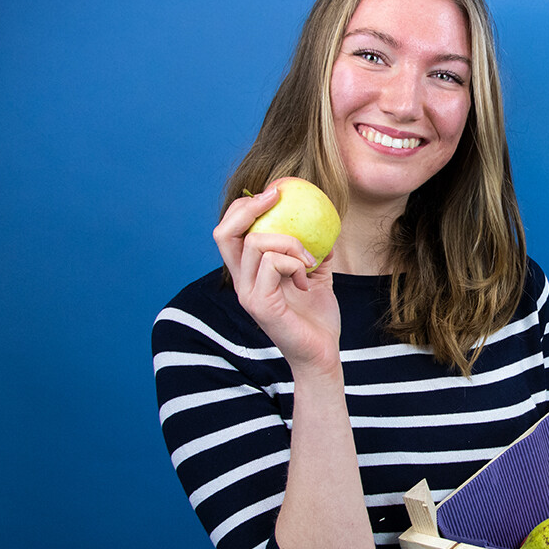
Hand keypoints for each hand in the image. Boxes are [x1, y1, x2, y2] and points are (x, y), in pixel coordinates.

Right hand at [214, 184, 341, 372]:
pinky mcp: (260, 305)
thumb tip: (325, 224)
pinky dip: (295, 262)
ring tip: (309, 262)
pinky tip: (307, 280)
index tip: (273, 193)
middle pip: (224, 232)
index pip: (229, 232)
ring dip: (290, 243)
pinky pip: (272, 263)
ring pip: (255, 243)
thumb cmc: (318, 319)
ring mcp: (248, 294)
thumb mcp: (317, 276)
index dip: (243, 207)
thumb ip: (314, 251)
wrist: (323, 355)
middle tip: (276, 197)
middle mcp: (241, 282)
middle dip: (248, 207)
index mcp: (249, 274)